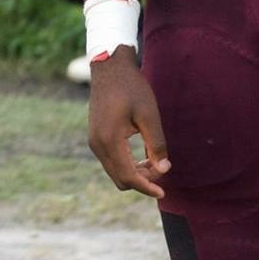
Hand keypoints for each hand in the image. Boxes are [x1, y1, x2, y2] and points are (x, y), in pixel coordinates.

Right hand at [86, 48, 170, 197]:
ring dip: (135, 173)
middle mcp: (97, 144)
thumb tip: (163, 170)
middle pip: (120, 179)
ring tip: (154, 160)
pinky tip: (142, 154)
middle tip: (161, 167)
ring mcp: (94, 141)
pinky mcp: (95, 137)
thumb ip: (156, 144)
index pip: (128, 176)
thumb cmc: (131, 88)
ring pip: (115, 172)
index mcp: (110, 139)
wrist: (109, 67)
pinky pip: (111, 161)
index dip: (147, 187)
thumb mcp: (149, 115)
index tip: (163, 192)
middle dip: (142, 180)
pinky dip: (127, 164)